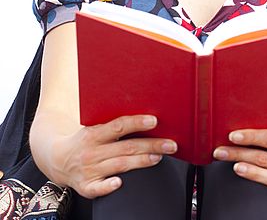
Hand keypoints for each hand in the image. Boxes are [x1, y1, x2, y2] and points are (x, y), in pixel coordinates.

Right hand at [54, 115, 177, 198]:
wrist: (56, 158)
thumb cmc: (84, 140)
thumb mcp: (94, 126)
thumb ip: (115, 124)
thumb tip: (145, 117)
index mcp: (94, 133)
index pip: (119, 126)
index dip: (137, 123)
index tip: (154, 121)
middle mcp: (92, 151)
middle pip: (125, 147)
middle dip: (151, 145)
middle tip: (170, 144)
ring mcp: (89, 169)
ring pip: (119, 165)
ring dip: (141, 161)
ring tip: (158, 156)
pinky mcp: (85, 186)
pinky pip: (97, 189)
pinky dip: (108, 186)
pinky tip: (119, 183)